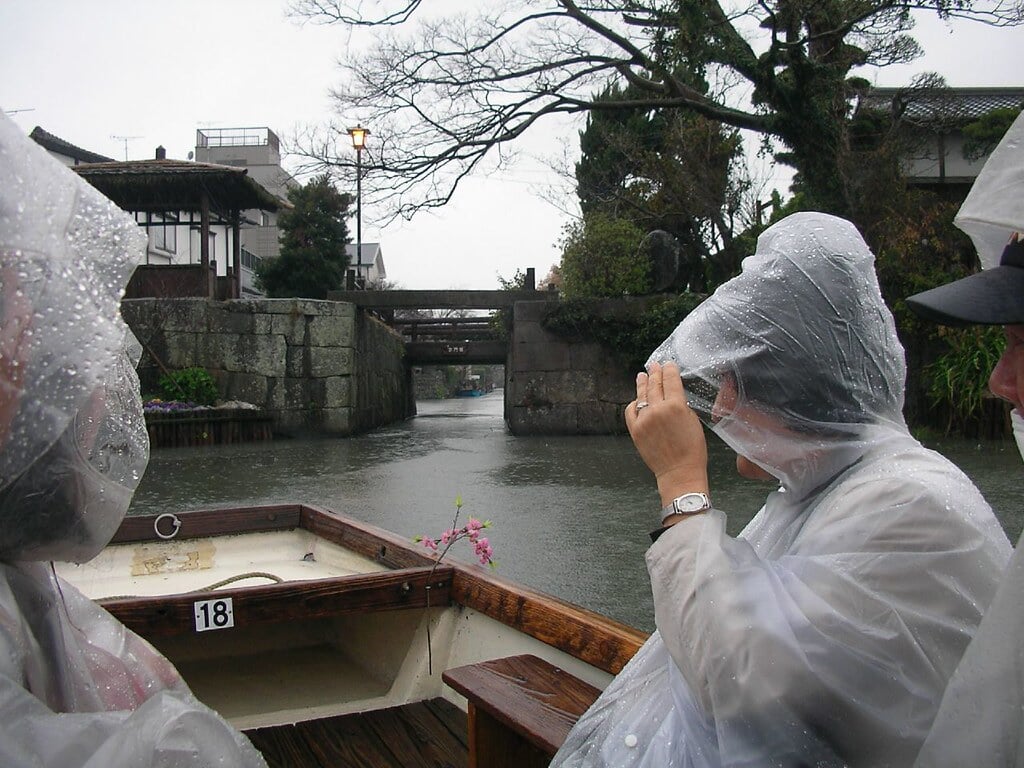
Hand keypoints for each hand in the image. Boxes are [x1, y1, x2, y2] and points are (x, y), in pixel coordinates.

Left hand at [626, 362, 709, 506]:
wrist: (679, 472)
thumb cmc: (692, 450)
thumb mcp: (694, 422)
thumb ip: (682, 406)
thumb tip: (673, 395)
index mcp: (677, 406)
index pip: (671, 380)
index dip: (669, 370)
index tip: (668, 364)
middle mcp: (658, 410)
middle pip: (655, 385)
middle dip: (655, 373)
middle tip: (654, 365)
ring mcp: (644, 419)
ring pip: (642, 396)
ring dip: (642, 384)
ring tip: (642, 375)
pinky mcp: (635, 430)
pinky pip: (631, 411)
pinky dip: (634, 404)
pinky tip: (636, 399)